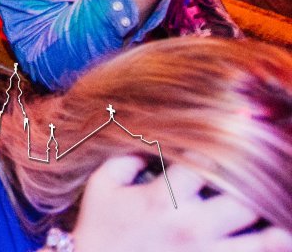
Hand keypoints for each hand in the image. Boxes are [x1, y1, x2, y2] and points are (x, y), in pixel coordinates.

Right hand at [73, 156, 291, 251]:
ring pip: (264, 243)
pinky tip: (276, 240)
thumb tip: (153, 138)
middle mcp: (191, 227)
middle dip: (261, 184)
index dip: (223, 144)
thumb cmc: (98, 229)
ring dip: (281, 228)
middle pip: (247, 201)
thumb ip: (127, 157)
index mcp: (163, 199)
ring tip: (287, 209)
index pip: (205, 163)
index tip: (235, 131)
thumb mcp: (101, 185)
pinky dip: (268, 250)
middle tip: (271, 170)